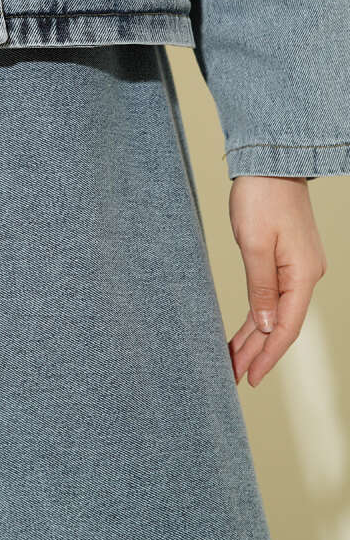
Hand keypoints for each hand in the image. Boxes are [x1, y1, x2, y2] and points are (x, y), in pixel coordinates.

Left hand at [226, 175, 326, 387]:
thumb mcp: (254, 243)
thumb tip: (264, 325)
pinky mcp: (286, 258)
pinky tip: (245, 329)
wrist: (270, 162)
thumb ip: (259, 287)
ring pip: (274, 311)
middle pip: (280, 323)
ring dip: (254, 336)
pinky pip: (271, 294)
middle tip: (234, 376)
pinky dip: (257, 313)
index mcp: (302, 274)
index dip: (268, 354)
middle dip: (257, 351)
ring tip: (233, 360)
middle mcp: (305, 275)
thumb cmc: (262, 197)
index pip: (285, 326)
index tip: (250, 377)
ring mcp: (297, 267)